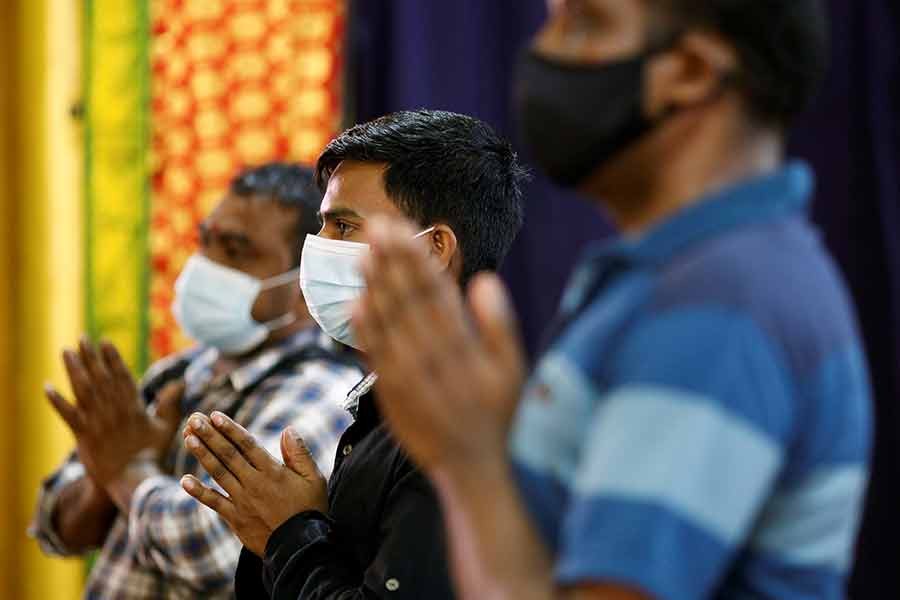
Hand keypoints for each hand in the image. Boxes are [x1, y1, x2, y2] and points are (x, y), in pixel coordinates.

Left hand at [45, 337, 183, 488]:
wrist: (133, 479)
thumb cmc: (151, 455)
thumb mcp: (166, 428)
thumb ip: (170, 404)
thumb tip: (180, 383)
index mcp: (134, 406)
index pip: (122, 375)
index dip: (112, 358)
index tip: (105, 341)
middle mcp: (114, 410)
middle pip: (100, 377)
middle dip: (91, 356)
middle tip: (82, 338)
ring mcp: (98, 422)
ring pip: (83, 389)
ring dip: (74, 369)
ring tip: (66, 352)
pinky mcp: (83, 436)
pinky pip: (67, 415)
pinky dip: (57, 401)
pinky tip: (47, 387)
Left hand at [180, 411, 327, 555]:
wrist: (300, 548)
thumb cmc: (310, 510)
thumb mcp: (314, 479)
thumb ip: (299, 454)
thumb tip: (288, 430)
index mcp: (273, 471)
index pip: (247, 444)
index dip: (230, 429)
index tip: (215, 415)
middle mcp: (254, 483)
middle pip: (228, 454)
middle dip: (210, 435)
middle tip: (194, 419)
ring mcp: (242, 501)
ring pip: (218, 473)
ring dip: (202, 454)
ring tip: (188, 438)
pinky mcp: (235, 518)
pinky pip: (214, 502)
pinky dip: (199, 492)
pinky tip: (185, 480)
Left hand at [352, 217, 525, 475]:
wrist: (472, 468)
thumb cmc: (498, 414)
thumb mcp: (512, 370)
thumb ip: (497, 324)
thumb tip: (483, 280)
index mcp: (460, 345)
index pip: (432, 290)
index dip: (413, 258)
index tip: (400, 228)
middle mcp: (429, 355)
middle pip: (404, 298)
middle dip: (389, 260)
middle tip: (375, 225)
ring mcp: (406, 375)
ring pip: (385, 321)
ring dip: (373, 285)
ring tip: (364, 252)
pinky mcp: (391, 392)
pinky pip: (373, 353)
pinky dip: (364, 328)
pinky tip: (356, 302)